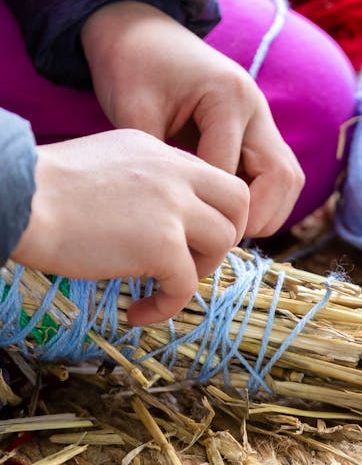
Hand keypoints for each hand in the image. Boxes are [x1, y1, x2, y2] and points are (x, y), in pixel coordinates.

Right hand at [12, 130, 248, 324]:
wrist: (21, 199)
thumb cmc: (41, 191)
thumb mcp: (101, 166)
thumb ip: (137, 184)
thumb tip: (150, 222)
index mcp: (158, 152)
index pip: (210, 178)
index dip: (208, 212)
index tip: (186, 239)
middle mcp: (174, 172)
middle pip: (238, 201)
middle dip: (225, 236)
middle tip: (194, 262)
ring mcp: (172, 207)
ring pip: (223, 241)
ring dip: (199, 272)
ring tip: (161, 286)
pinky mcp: (162, 244)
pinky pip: (186, 285)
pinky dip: (166, 306)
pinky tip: (136, 313)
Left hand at [81, 1, 304, 237]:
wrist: (140, 33)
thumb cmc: (132, 68)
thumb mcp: (133, 112)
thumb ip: (157, 162)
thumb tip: (170, 218)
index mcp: (228, 97)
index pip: (232, 173)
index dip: (212, 211)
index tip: (182, 235)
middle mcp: (256, 108)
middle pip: (283, 179)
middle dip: (254, 218)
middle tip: (215, 241)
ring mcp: (262, 119)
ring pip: (289, 181)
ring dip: (265, 212)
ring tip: (222, 231)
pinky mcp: (257, 132)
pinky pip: (274, 176)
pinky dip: (260, 201)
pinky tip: (223, 214)